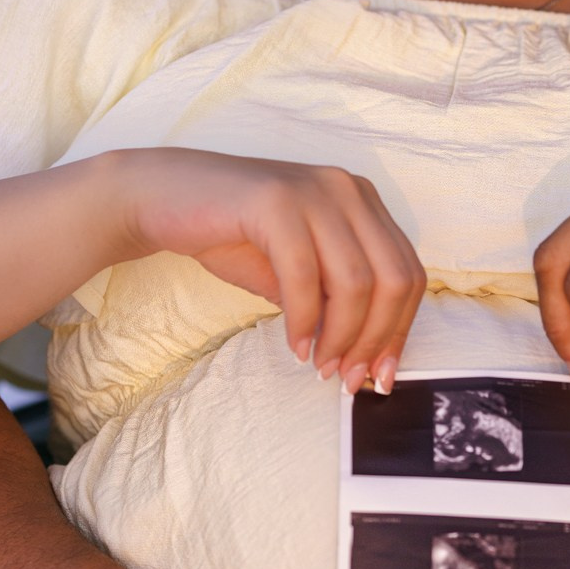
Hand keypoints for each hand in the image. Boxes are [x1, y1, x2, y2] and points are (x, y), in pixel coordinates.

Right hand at [117, 148, 426, 391]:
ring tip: (319, 366)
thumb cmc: (231, 236)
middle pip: (393, 278)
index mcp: (362, 202)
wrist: (161, 198)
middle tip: (349, 378)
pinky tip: (295, 345)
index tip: (381, 374)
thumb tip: (365, 359)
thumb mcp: (297, 274)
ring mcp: (313, 190)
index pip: (408, 272)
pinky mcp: (275, 200)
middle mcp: (347, 189)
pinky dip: (304, 320)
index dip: (401, 330)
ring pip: (356, 281)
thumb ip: (333, 302)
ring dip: (341, 336)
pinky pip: (304, 275)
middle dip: (376, 339)